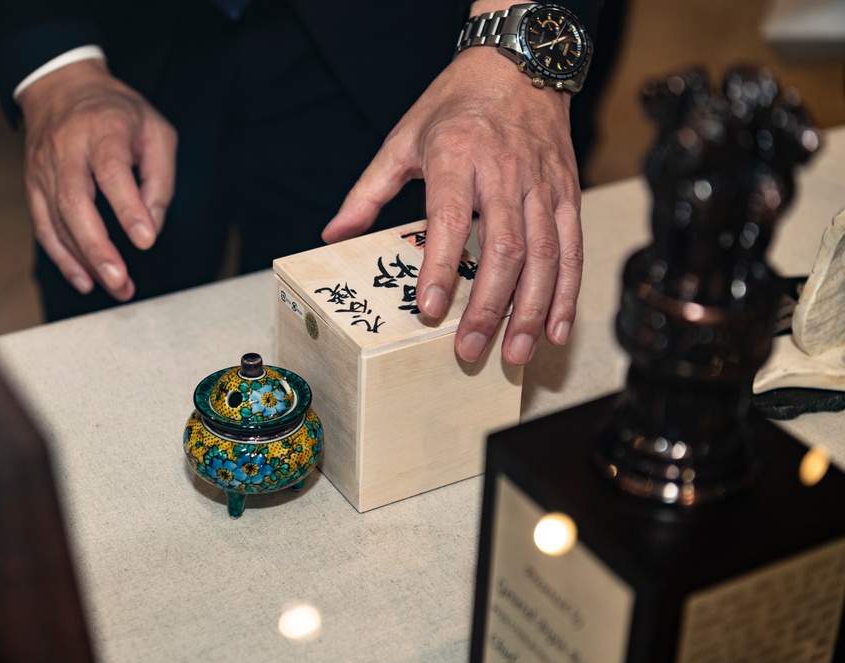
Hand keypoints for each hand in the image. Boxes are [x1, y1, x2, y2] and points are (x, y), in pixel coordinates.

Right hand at [18, 59, 177, 299]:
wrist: (63, 88)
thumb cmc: (117, 114)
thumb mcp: (155, 131)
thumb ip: (160, 178)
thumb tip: (152, 225)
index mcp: (103, 128)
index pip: (111, 171)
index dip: (127, 208)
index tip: (145, 241)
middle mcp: (66, 148)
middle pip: (75, 202)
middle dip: (98, 248)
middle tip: (122, 281)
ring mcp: (43, 167)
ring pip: (55, 220)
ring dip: (83, 261)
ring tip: (114, 286)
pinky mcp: (32, 184)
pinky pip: (42, 226)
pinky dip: (62, 257)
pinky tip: (84, 279)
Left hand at [322, 47, 582, 366]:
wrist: (518, 65)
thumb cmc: (456, 106)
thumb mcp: (402, 140)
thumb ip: (367, 192)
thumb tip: (333, 235)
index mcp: (457, 157)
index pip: (452, 220)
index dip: (441, 268)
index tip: (430, 310)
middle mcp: (505, 173)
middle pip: (504, 249)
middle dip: (489, 307)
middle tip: (470, 350)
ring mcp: (542, 186)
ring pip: (544, 256)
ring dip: (530, 310)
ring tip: (514, 353)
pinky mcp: (568, 195)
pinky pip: (572, 250)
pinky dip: (566, 294)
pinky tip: (553, 330)